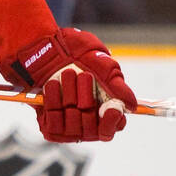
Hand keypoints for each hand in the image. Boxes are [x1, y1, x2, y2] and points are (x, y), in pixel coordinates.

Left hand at [8, 27, 137, 141]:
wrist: (43, 48)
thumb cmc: (75, 53)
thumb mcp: (101, 62)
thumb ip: (118, 86)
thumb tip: (132, 105)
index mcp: (103, 110)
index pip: (111, 128)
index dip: (111, 121)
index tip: (110, 109)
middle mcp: (86, 121)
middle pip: (92, 125)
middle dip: (86, 97)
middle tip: (82, 75)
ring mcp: (67, 125)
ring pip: (73, 123)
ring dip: (69, 95)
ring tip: (65, 75)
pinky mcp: (49, 125)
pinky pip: (54, 123)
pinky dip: (52, 101)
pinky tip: (51, 85)